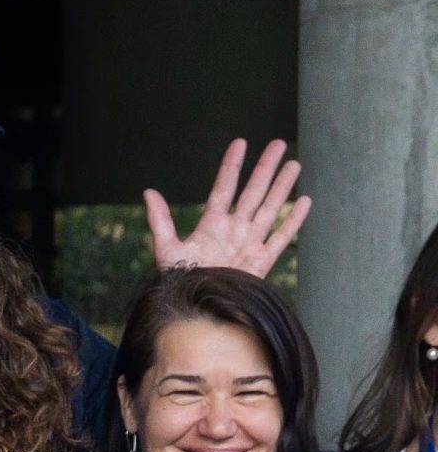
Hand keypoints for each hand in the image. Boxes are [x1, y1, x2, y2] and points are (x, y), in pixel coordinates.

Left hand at [148, 138, 309, 276]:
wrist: (196, 308)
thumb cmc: (179, 281)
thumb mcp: (166, 249)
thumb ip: (160, 221)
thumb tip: (148, 192)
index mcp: (211, 225)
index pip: (224, 188)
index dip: (232, 166)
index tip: (240, 142)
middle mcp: (233, 230)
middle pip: (253, 192)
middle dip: (265, 168)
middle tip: (279, 144)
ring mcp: (249, 243)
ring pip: (271, 208)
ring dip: (282, 187)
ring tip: (294, 164)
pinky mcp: (262, 261)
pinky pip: (282, 237)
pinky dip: (294, 220)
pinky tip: (304, 201)